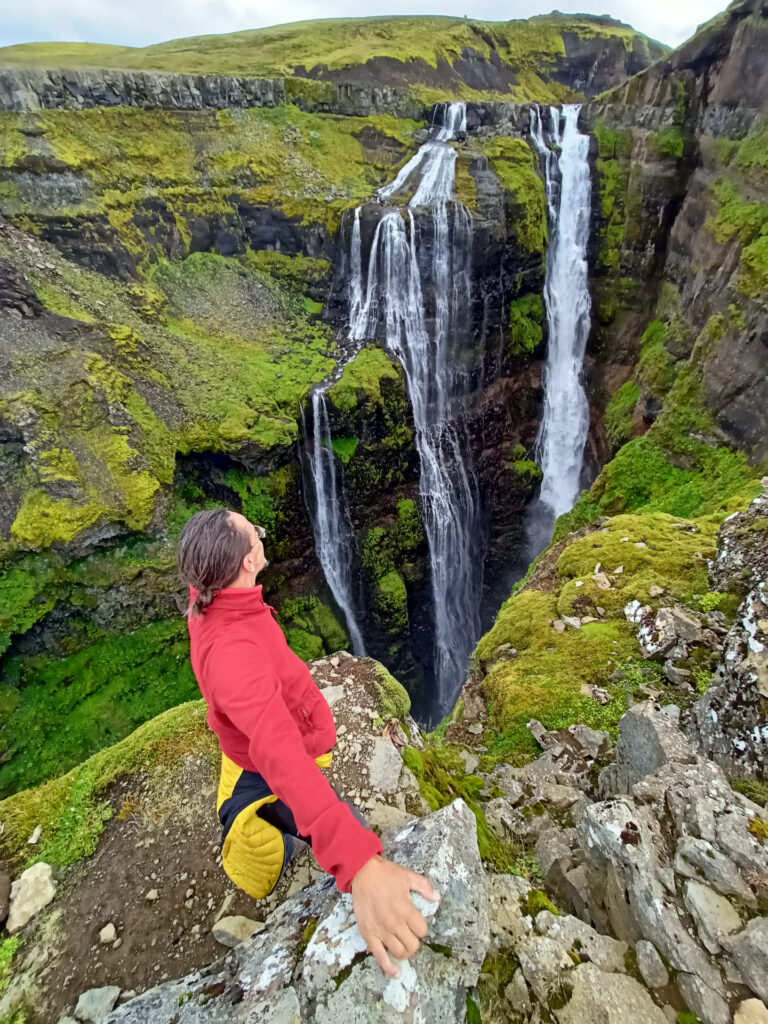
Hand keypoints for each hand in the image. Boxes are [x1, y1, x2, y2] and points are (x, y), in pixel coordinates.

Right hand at [351, 855, 440, 978]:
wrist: (362, 872)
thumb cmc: (386, 874)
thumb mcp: (408, 876)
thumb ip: (424, 887)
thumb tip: (437, 898)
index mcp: (406, 910)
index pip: (422, 931)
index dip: (421, 928)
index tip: (416, 923)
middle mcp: (395, 923)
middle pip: (412, 945)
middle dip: (414, 942)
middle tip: (410, 935)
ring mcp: (381, 931)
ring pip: (399, 952)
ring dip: (404, 952)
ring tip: (403, 947)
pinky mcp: (369, 935)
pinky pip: (380, 956)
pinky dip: (388, 967)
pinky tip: (395, 973)